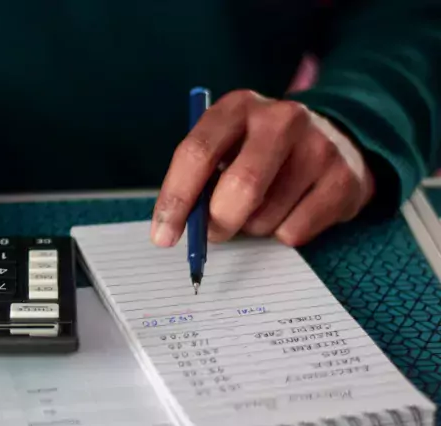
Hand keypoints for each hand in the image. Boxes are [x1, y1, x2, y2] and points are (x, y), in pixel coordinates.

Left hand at [151, 90, 374, 247]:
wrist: (337, 140)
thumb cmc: (260, 153)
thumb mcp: (226, 149)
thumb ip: (200, 181)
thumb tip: (176, 228)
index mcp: (238, 107)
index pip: (197, 153)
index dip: (176, 199)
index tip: (163, 236)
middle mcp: (281, 118)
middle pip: (239, 187)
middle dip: (218, 223)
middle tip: (213, 234)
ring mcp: (319, 146)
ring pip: (266, 217)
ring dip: (252, 228)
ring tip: (263, 208)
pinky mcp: (344, 179)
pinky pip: (295, 232)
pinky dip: (282, 234)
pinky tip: (292, 210)